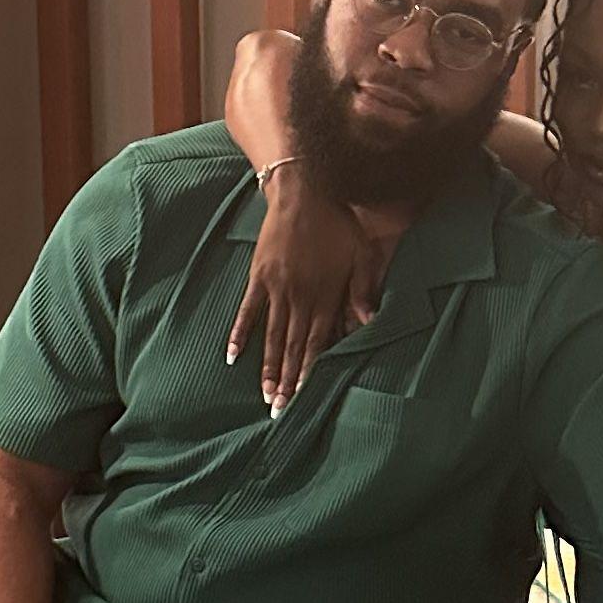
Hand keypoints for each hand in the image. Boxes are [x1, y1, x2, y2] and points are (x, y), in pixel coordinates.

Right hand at [226, 166, 378, 409]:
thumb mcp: (361, 254)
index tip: (304, 396)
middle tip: (280, 410)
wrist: (303, 192)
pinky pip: (247, 311)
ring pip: (271, 336)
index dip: (310, 370)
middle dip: (287, 381)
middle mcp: (300, 298)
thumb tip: (370, 322)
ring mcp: (277, 289)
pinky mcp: (258, 277)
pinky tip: (231, 356)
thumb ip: (362, 291)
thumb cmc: (337, 223)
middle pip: (292, 347)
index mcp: (326, 296)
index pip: (317, 342)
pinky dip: (239, 334)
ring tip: (264, 395)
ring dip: (267, 367)